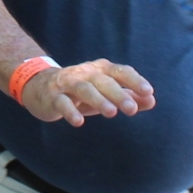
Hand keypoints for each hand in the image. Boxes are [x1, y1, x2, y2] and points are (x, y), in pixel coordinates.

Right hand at [19, 60, 155, 126]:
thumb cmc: (80, 93)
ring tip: (111, 113)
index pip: (121, 72)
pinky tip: (78, 122)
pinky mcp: (52, 96)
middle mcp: (85, 73)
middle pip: (104, 81)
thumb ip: (128, 96)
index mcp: (101, 70)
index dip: (134, 81)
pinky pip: (62, 103)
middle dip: (118, 95)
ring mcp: (67, 83)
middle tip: (132, 109)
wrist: (40, 87)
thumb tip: (152, 101)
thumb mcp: (105, 94)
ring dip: (98, 100)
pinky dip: (70, 111)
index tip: (148, 92)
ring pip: (84, 89)